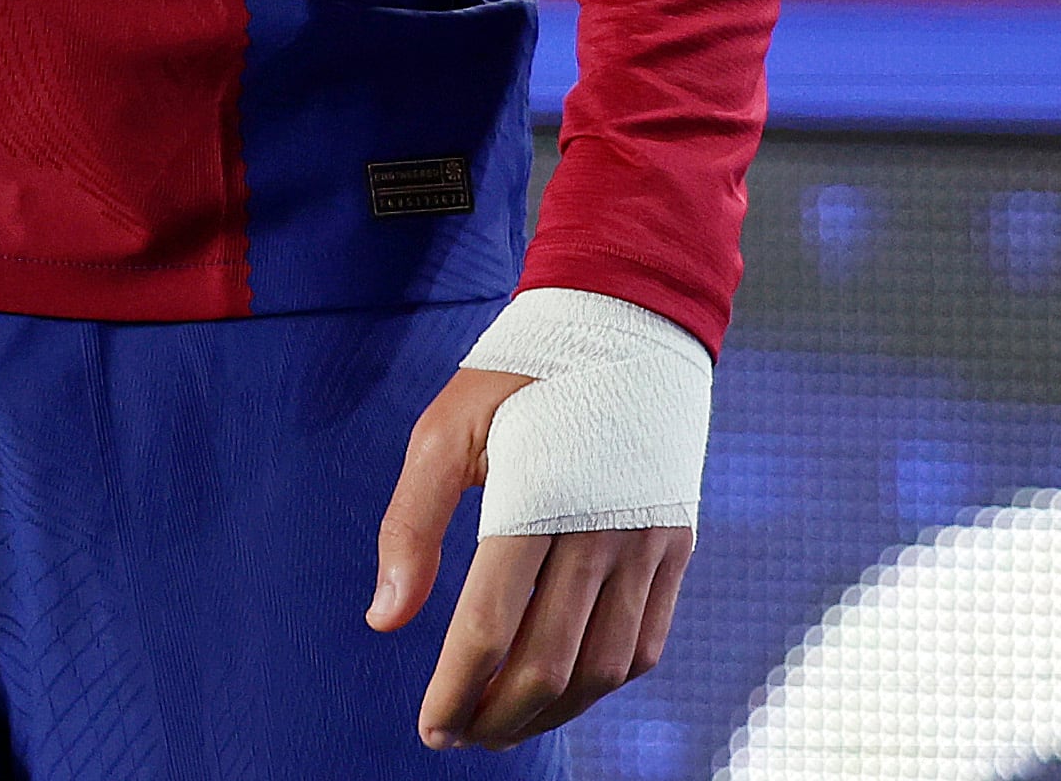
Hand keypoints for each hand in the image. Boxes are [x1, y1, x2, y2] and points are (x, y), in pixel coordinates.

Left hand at [369, 368, 690, 749]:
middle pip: (549, 664)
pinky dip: (599, 686)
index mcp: (536, 499)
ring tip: (499, 724)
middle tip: (455, 735)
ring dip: (549, 714)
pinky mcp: (676, 550)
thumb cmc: (518, 377)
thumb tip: (384, 620)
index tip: (430, 727)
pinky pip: (643, 647)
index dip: (456, 689)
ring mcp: (649, 545)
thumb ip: (410, 526)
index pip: (490, 627)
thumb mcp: (444, 430)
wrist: (627, 325)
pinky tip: (558, 691)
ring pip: (601, 669)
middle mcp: (602, 531)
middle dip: (496, 716)